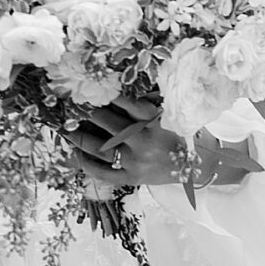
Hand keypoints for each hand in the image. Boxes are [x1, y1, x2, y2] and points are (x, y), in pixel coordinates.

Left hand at [67, 98, 182, 196]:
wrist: (197, 167)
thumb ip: (144, 104)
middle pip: (107, 122)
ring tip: (66, 128)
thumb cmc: (180, 135)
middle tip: (71, 103)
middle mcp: (143, 141)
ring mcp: (135, 162)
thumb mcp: (167, 114)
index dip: (106, 94)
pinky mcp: (131, 178)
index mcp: (154, 121)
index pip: (125, 102)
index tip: (91, 87)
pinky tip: (76, 153)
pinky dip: (86, 163)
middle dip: (88, 112)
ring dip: (79, 136)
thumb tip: (113, 93)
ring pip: (99, 148)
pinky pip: (102, 172)